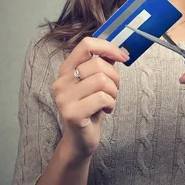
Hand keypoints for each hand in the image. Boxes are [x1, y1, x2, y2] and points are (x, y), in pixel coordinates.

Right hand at [52, 37, 128, 159]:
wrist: (80, 140)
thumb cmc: (91, 109)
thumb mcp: (96, 83)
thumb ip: (103, 65)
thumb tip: (119, 51)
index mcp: (66, 69)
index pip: (86, 44)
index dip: (108, 47)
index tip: (122, 57)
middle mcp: (61, 81)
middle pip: (98, 63)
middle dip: (114, 77)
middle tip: (114, 90)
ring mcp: (64, 97)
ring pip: (101, 80)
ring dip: (113, 92)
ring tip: (108, 101)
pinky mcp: (72, 113)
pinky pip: (102, 98)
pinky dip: (111, 104)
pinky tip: (105, 110)